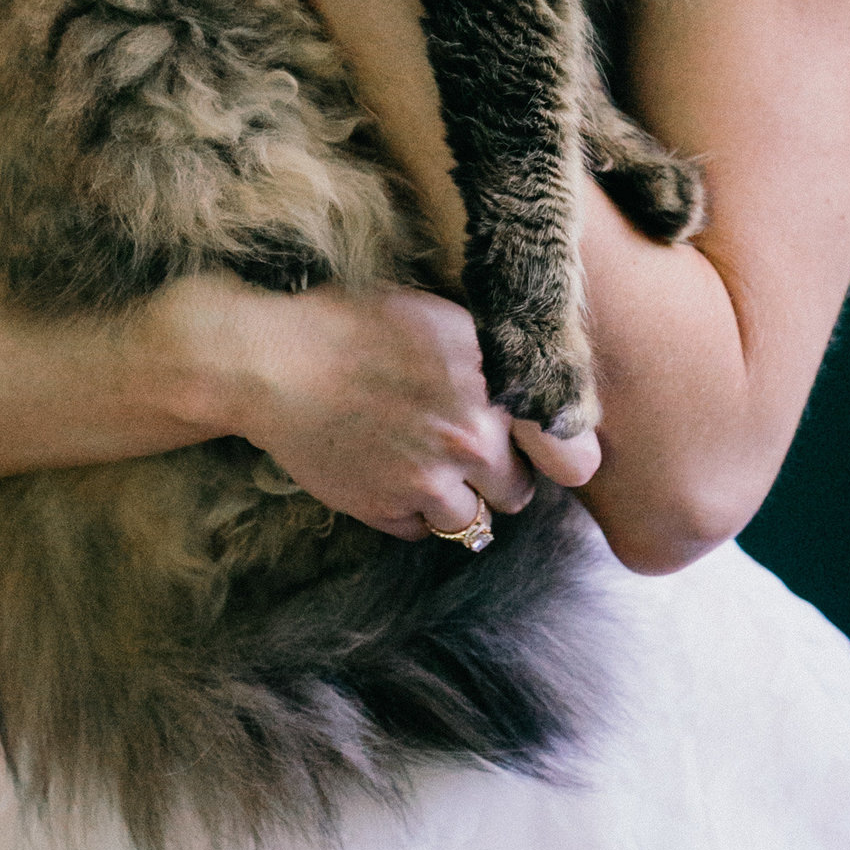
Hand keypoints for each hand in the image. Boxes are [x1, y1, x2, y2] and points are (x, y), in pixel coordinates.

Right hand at [148, 272, 597, 538]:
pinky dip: (410, 512)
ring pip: (476, 523)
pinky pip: (421, 531)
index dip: (564, 454)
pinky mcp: (388, 510)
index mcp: (494, 379)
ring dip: (457, 500)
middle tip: (467, 448)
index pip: (573, 451)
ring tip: (425, 464)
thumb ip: (495, 357)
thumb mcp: (441, 318)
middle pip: (520, 492)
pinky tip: (385, 470)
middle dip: (500, 474)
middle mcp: (472, 434)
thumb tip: (535, 385)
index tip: (549, 450)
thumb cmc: (356, 322)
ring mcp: (430, 478)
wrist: (276, 359)